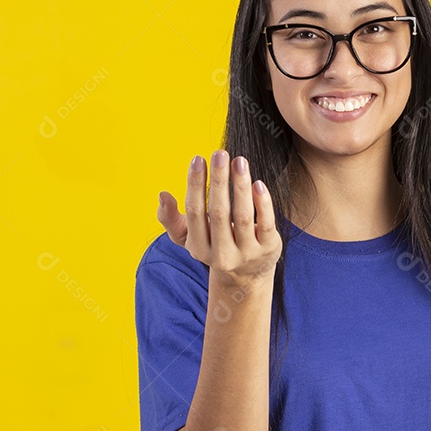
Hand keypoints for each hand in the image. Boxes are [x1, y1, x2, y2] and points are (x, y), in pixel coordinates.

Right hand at [157, 149, 281, 284]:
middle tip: (219, 154)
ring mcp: (247, 253)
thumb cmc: (215, 246)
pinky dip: (262, 203)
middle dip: (218, 181)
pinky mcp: (269, 248)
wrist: (247, 276)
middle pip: (219, 213)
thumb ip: (171, 219)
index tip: (198, 159)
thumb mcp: (190, 238)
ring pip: (243, 216)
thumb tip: (162, 195)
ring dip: (240, 186)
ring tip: (239, 161)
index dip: (195, 185)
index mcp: (199, 248)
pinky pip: (265, 223)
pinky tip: (258, 183)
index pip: (194, 213)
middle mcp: (222, 255)